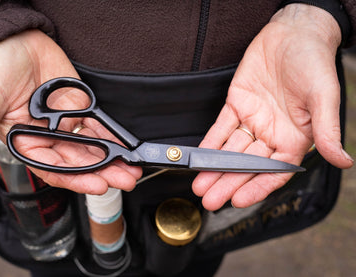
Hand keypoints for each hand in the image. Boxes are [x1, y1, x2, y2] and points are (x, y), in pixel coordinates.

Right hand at [0, 29, 141, 193]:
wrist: (15, 38)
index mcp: (26, 141)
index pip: (53, 168)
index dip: (75, 179)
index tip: (97, 184)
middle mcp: (47, 136)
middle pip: (78, 162)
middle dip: (102, 172)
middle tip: (124, 180)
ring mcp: (65, 123)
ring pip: (91, 147)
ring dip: (112, 159)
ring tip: (131, 169)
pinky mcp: (79, 107)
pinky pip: (98, 124)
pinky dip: (112, 135)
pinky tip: (126, 145)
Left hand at [192, 4, 353, 210]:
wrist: (293, 34)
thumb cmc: (314, 63)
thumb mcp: (324, 97)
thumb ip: (326, 130)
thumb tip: (344, 161)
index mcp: (294, 138)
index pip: (274, 171)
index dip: (256, 187)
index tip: (238, 200)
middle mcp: (272, 134)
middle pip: (247, 165)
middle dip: (227, 183)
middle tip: (210, 201)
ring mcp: (253, 120)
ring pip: (230, 150)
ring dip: (214, 168)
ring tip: (200, 186)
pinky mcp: (236, 105)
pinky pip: (221, 128)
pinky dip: (209, 143)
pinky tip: (199, 157)